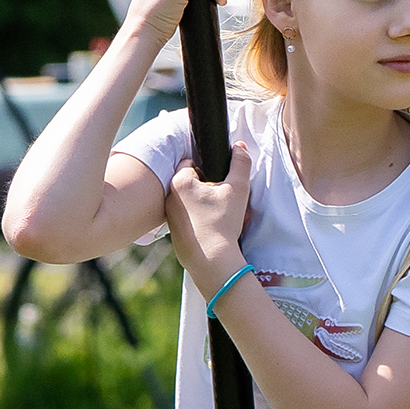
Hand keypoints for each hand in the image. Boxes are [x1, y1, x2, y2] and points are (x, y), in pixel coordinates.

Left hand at [165, 154, 250, 295]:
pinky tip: (213, 229)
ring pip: (190, 202)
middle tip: (224, 201)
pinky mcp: (173, 232)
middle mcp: (168, 197)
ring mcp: (169, 216)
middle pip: (191, 183)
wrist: (211, 261)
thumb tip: (240, 147)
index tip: (220, 182)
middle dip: (208, 188)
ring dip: (204, 204)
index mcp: (180, 182)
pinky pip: (187, 219)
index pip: (191, 163)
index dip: (209, 170)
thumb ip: (241, 164)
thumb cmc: (223, 223)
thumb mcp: (238, 189)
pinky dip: (199, 220)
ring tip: (222, 216)